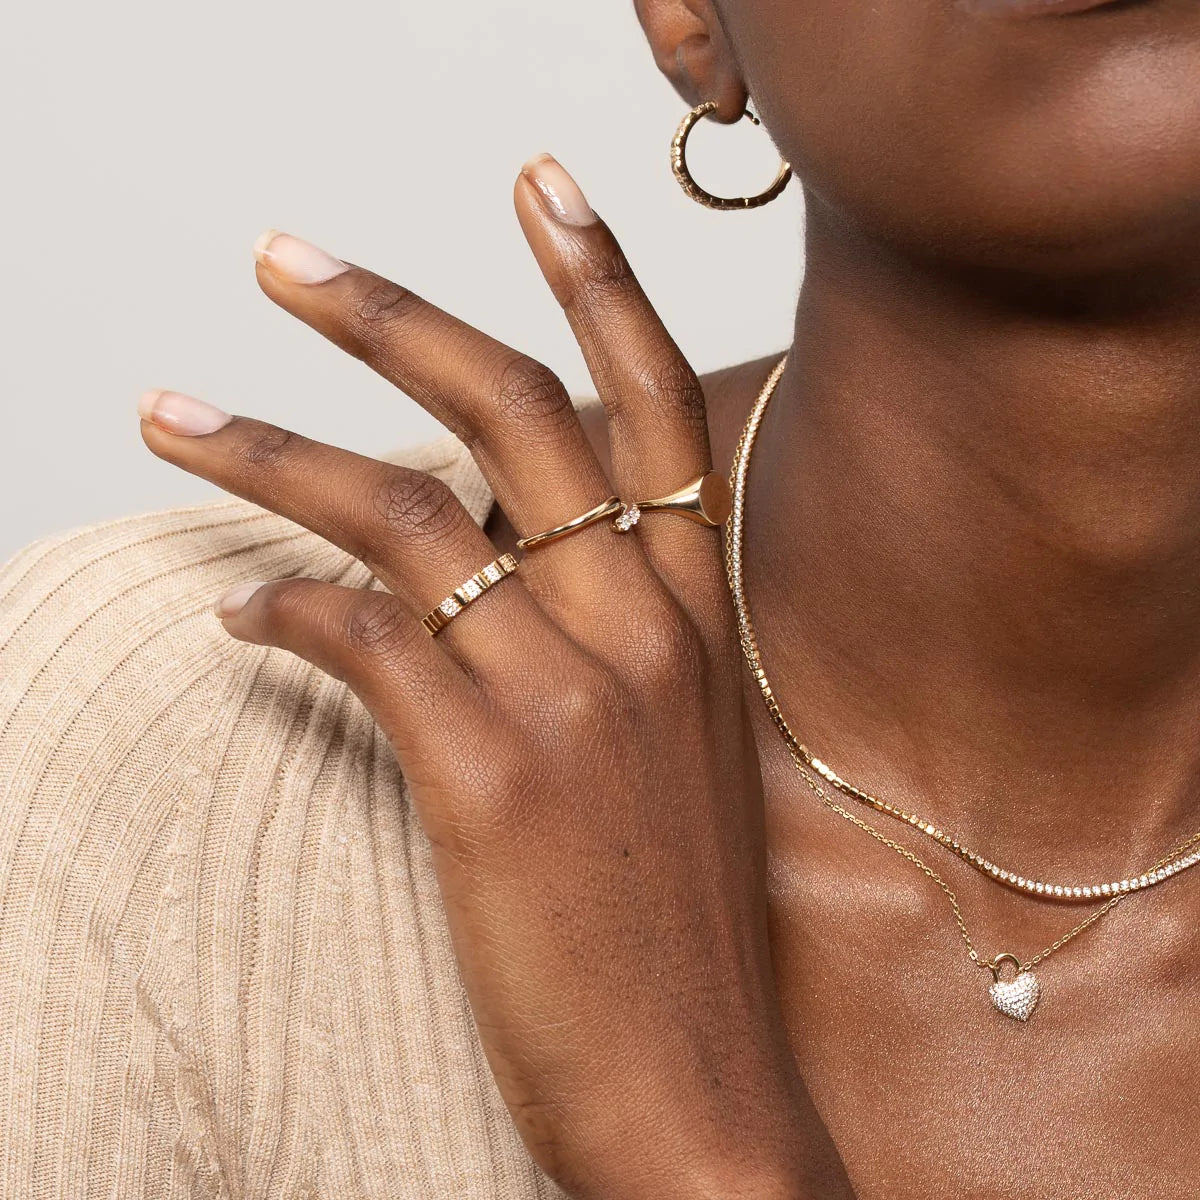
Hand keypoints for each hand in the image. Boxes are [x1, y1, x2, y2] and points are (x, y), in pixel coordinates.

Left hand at [139, 154, 850, 1199]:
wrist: (694, 1083)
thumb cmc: (674, 911)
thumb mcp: (672, 742)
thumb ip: (603, 629)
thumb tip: (479, 549)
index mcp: (694, 612)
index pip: (650, 402)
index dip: (598, 281)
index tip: (538, 187)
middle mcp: (642, 626)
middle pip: (511, 412)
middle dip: (391, 312)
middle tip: (284, 261)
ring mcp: (571, 696)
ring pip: (407, 507)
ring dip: (273, 448)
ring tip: (171, 412)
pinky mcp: (491, 778)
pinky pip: (362, 636)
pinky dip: (283, 605)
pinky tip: (237, 609)